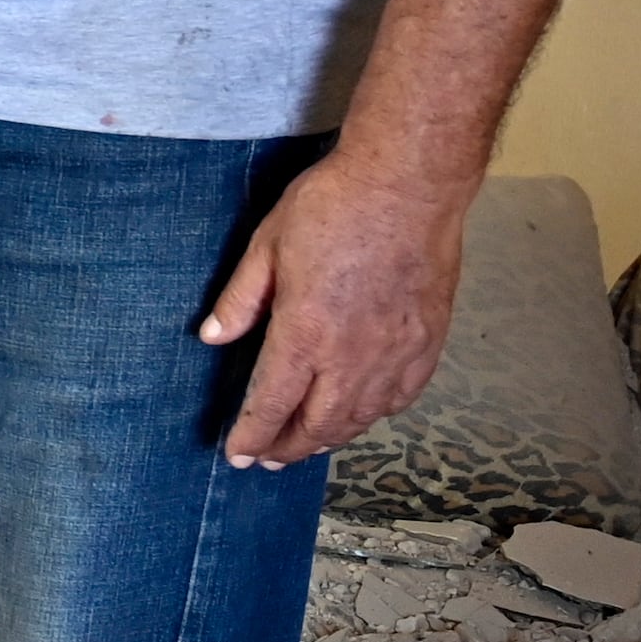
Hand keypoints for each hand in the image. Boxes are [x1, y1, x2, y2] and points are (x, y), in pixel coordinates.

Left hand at [198, 156, 466, 467]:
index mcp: (305, 334)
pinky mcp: (428, 340)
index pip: (272, 405)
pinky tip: (363, 414)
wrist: (409, 183)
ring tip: (308, 442)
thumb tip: (212, 338)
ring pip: (362, 418)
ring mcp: (396, 352)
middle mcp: (352, 355)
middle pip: (318, 424)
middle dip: (289, 447)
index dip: (252, 435)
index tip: (238, 454)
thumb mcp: (267, 245)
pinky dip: (376, 415)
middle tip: (268, 458)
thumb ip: (241, 300)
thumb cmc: (334, 206)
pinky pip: (401, 397)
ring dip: (331, 437)